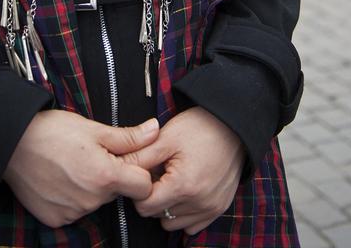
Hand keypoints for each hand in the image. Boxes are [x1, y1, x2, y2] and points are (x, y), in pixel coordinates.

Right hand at [3, 111, 157, 228]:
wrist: (12, 143)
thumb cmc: (53, 130)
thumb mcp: (93, 128)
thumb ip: (128, 136)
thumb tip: (155, 130)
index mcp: (105, 176)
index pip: (144, 186)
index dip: (139, 171)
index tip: (127, 159)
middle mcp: (92, 201)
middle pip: (117, 192)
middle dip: (112, 176)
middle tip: (91, 155)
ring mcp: (73, 213)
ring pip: (96, 201)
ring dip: (91, 186)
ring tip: (71, 164)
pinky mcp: (56, 220)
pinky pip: (75, 210)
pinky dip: (72, 197)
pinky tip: (59, 178)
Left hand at [124, 108, 243, 234]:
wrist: (233, 125)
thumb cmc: (199, 127)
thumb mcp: (166, 137)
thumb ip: (140, 158)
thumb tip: (117, 170)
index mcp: (184, 186)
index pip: (145, 207)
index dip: (139, 189)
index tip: (146, 172)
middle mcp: (199, 203)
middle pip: (158, 215)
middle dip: (154, 196)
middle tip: (160, 172)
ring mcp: (211, 209)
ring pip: (174, 223)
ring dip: (169, 206)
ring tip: (174, 179)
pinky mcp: (219, 209)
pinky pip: (192, 225)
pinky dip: (184, 212)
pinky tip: (185, 189)